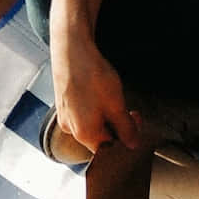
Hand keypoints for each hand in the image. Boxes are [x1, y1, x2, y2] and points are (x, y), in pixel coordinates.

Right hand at [52, 35, 141, 152]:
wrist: (70, 48)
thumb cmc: (91, 75)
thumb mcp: (117, 105)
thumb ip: (126, 129)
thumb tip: (132, 144)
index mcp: (85, 134)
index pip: (109, 150)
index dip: (125, 140)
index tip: (135, 125)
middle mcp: (71, 128)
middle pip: (99, 137)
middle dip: (117, 126)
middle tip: (130, 112)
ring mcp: (65, 115)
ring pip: (91, 124)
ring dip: (107, 116)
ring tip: (113, 98)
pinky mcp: (63, 103)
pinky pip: (82, 113)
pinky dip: (94, 108)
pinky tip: (100, 93)